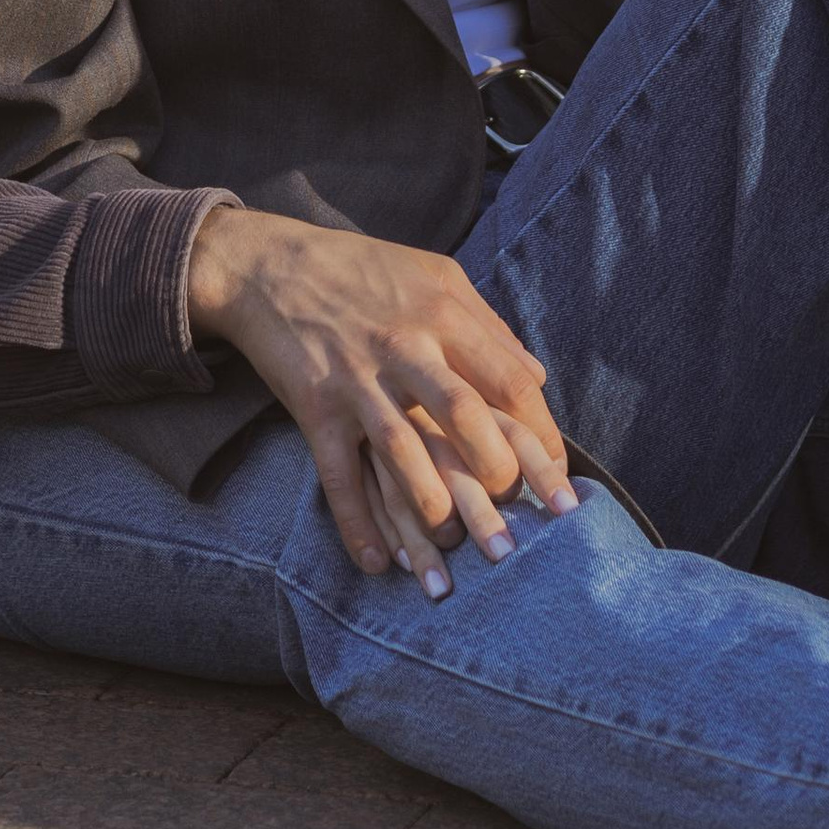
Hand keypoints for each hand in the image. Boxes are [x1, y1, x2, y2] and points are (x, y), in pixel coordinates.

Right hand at [185, 206, 575, 586]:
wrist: (269, 264)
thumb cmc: (364, 270)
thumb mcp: (436, 276)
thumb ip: (489, 326)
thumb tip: (536, 378)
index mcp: (443, 315)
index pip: (510, 382)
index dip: (542, 438)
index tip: (559, 483)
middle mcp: (404, 348)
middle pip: (465, 415)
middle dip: (500, 475)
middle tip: (521, 522)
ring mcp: (357, 380)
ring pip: (404, 451)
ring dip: (436, 508)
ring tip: (461, 549)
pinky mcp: (314, 407)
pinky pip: (339, 476)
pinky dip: (357, 525)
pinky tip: (379, 564)